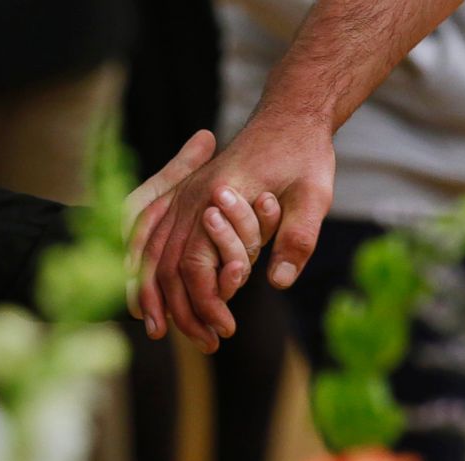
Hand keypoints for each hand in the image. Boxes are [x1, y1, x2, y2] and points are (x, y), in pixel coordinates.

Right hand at [134, 116, 334, 351]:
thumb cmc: (304, 152)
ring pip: (155, 255)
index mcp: (217, 195)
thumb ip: (296, 237)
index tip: (225, 329)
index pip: (195, 263)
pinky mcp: (187, 197)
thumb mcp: (314, 194)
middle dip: (182, 311)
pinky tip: (157, 300)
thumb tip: (277, 281)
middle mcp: (192, 196)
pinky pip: (155, 239)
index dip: (207, 302)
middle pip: (167, 266)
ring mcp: (185, 195)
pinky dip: (151, 272)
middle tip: (208, 343)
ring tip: (176, 334)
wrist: (292, 113)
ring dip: (161, 297)